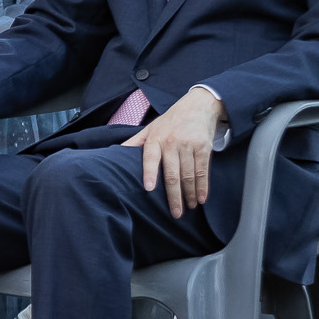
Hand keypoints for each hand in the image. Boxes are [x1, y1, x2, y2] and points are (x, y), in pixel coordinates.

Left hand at [130, 87, 224, 217]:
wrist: (198, 105)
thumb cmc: (170, 120)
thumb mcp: (150, 128)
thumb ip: (135, 142)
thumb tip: (114, 153)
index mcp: (155, 139)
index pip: (150, 158)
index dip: (149, 173)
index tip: (149, 189)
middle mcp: (172, 142)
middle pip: (172, 174)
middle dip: (174, 196)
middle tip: (175, 214)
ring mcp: (189, 145)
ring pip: (188, 175)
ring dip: (189, 194)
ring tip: (189, 207)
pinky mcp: (204, 147)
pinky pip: (202, 170)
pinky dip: (203, 186)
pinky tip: (201, 199)